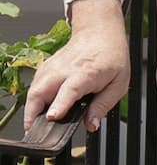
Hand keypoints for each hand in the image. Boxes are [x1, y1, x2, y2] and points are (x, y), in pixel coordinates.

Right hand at [23, 0, 130, 133]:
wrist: (99, 33)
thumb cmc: (111, 57)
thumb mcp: (118, 84)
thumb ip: (103, 106)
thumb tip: (92, 125)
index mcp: (85, 74)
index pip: (69, 90)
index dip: (60, 105)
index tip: (52, 117)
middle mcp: (64, 70)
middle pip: (41, 91)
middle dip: (34, 113)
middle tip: (35, 131)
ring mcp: (52, 68)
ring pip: (34, 90)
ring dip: (31, 108)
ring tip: (34, 125)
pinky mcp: (45, 68)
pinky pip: (35, 86)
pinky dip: (33, 99)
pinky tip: (39, 110)